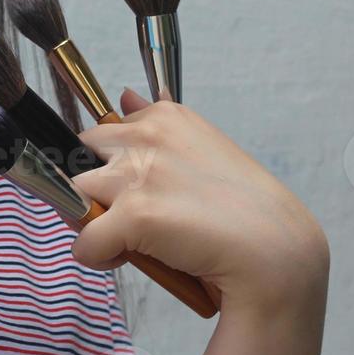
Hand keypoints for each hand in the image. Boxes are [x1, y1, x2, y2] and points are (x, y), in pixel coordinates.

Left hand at [69, 88, 328, 316]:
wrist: (276, 252)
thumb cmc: (244, 208)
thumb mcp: (201, 146)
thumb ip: (156, 123)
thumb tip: (125, 95)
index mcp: (165, 117)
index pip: (106, 132)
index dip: (114, 165)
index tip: (140, 188)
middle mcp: (147, 135)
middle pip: (82, 155)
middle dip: (95, 185)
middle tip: (129, 215)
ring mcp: (137, 173)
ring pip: (76, 194)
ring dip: (94, 219)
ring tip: (130, 239)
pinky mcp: (133, 215)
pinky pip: (85, 241)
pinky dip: (98, 257)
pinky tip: (126, 259)